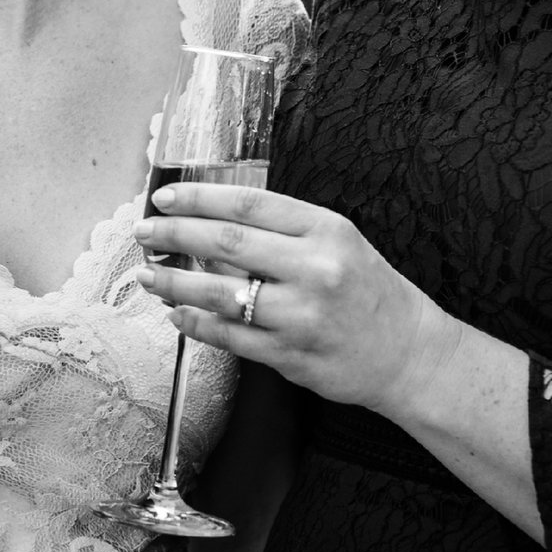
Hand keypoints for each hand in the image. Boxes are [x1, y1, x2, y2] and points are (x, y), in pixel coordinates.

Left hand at [132, 183, 458, 420]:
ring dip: (174, 282)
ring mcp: (302, 315)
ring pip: (220, 292)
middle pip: (226, 243)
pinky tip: (177, 313)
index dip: (198, 197)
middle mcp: (314, 268)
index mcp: (325, 229)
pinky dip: (195, 322)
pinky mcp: (291, 355)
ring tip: (147, 275)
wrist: (409, 352)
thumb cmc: (366, 289)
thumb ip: (281, 230)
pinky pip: (229, 336)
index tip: (163, 196)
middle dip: (174, 234)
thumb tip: (207, 223)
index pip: (248, 204)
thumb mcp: (336, 241)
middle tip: (143, 232)